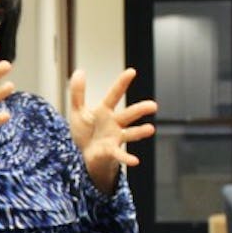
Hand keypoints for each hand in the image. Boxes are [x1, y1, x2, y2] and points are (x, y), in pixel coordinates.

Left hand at [67, 68, 157, 193]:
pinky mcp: (111, 151)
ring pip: (130, 133)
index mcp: (105, 111)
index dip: (122, 83)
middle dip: (140, 110)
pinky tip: (134, 161)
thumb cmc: (85, 131)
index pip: (115, 95)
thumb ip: (78, 92)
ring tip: (151, 129)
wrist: (85, 154)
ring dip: (140, 132)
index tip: (132, 71)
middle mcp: (114, 123)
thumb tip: (79, 71)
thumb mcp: (77, 111)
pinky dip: (127, 158)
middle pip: (128, 114)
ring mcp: (115, 137)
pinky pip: (120, 155)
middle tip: (153, 106)